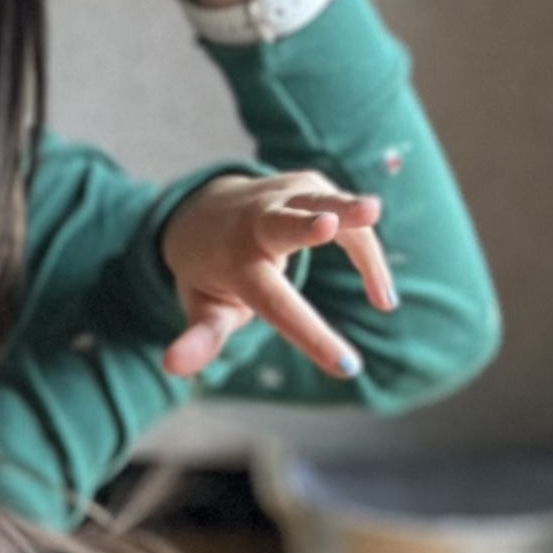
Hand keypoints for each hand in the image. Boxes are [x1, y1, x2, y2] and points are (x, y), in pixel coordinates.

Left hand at [157, 166, 397, 382]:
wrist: (205, 212)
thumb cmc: (212, 272)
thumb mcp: (203, 306)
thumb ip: (198, 336)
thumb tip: (171, 368)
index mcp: (237, 264)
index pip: (277, 305)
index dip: (313, 336)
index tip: (348, 366)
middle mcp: (257, 225)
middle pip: (283, 226)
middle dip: (305, 226)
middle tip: (325, 226)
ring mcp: (283, 197)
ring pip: (320, 202)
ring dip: (348, 208)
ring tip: (373, 211)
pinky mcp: (307, 184)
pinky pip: (347, 216)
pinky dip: (369, 248)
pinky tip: (381, 295)